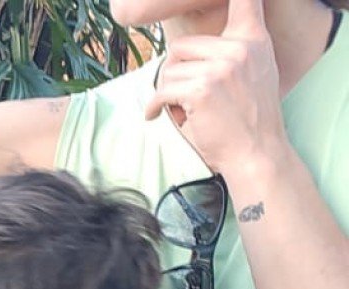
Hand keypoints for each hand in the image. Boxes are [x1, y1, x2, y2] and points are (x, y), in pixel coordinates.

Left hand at [144, 0, 287, 179]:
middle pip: (180, 46)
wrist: (256, 152)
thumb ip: (234, 49)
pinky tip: (159, 116)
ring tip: (189, 110)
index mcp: (253, 40)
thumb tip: (189, 42)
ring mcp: (220, 68)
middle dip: (177, 72)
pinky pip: (160, 91)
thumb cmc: (247, 116)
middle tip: (189, 95)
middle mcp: (238, 48)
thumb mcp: (255, 70)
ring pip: (168, 71)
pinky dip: (154, 107)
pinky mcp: (200, 90)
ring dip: (170, 94)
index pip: (246, 1)